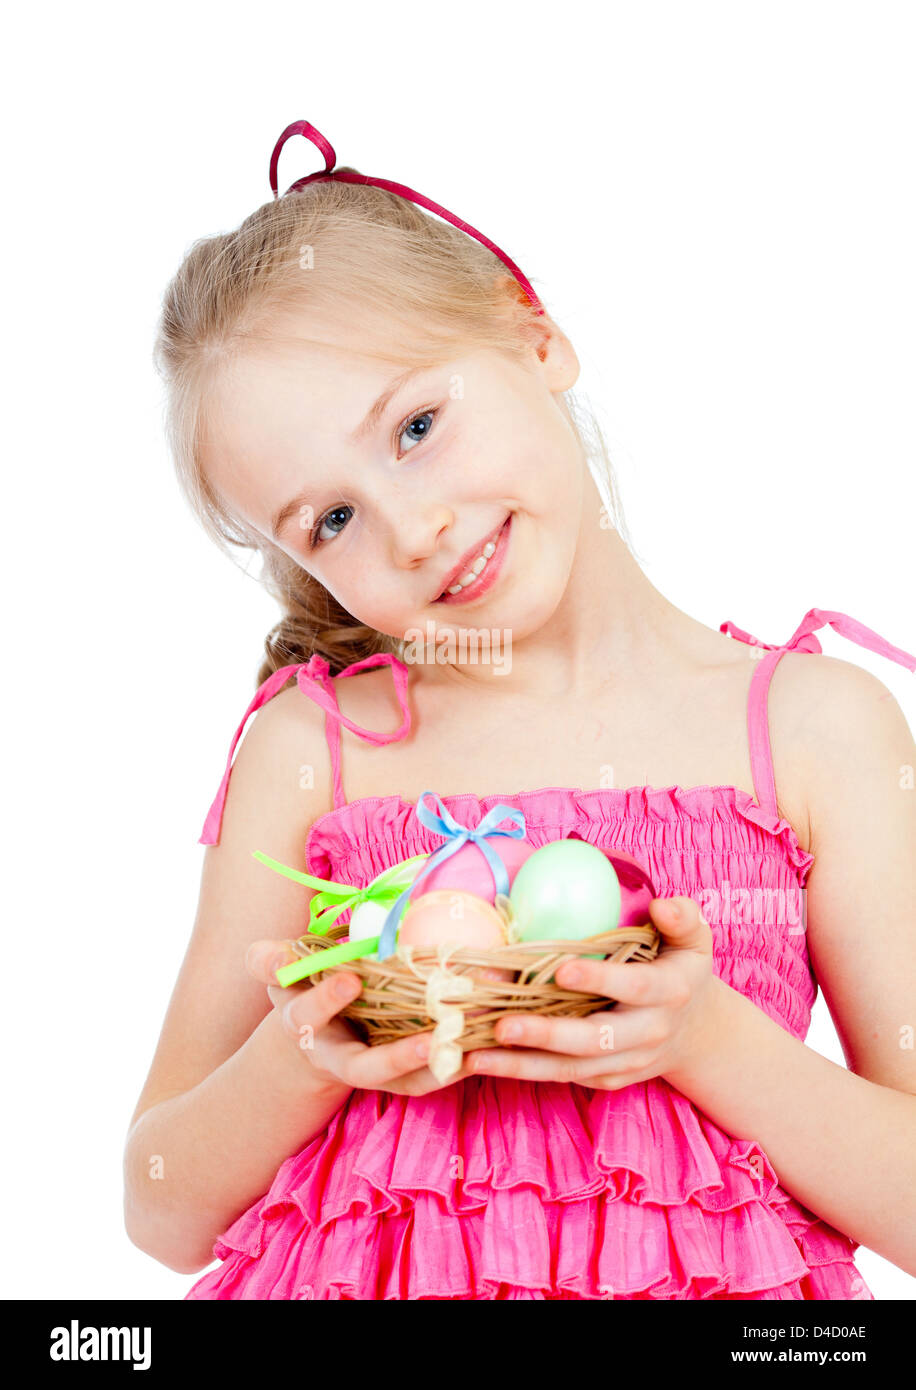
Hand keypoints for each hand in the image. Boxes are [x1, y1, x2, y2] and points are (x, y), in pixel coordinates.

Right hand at [246, 939, 478, 1095]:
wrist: (312, 1043)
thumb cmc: (302, 992)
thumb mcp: (280, 975)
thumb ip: (270, 962)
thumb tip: (268, 956)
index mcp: (305, 1025)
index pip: (308, 1014)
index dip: (325, 998)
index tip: (349, 977)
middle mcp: (338, 1057)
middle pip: (366, 1069)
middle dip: (397, 1058)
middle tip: (432, 1041)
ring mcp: (372, 1071)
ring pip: (405, 1082)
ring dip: (440, 1068)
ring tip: (470, 1048)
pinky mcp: (399, 1077)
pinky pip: (427, 1079)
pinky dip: (454, 1067)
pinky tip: (481, 1047)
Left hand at [466, 896, 717, 1088]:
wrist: (696, 1032)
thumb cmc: (682, 970)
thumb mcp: (695, 940)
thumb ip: (683, 918)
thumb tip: (662, 905)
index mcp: (669, 992)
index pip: (634, 986)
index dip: (600, 979)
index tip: (561, 970)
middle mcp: (648, 1032)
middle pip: (595, 1039)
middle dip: (548, 1035)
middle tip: (503, 1026)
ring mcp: (628, 1061)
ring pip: (573, 1068)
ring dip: (523, 1064)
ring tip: (477, 1056)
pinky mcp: (609, 1079)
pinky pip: (566, 1077)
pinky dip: (527, 1072)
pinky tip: (487, 1061)